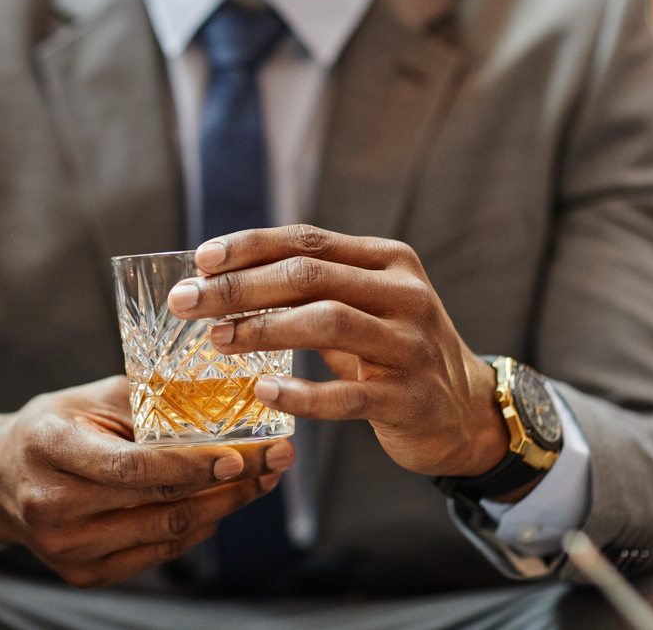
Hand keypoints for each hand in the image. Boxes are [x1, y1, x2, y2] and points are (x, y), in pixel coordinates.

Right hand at [0, 376, 293, 587]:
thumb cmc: (51, 429)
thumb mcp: (88, 398)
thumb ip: (147, 399)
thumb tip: (219, 394)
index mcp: (51, 448)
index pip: (134, 467)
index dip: (193, 466)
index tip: (243, 455)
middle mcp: (53, 506)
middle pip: (159, 504)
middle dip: (228, 485)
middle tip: (274, 462)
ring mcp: (67, 548)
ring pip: (166, 534)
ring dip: (222, 508)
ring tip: (257, 481)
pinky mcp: (84, 573)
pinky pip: (157, 554)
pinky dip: (195, 528)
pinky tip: (218, 503)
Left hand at [167, 225, 511, 483]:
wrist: (466, 412)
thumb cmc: (393, 351)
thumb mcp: (362, 306)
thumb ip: (310, 287)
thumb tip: (220, 277)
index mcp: (388, 261)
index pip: (307, 240)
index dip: (249, 246)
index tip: (200, 259)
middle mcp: (404, 294)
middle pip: (308, 275)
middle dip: (239, 286)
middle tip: (186, 301)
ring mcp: (411, 345)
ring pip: (327, 322)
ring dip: (263, 329)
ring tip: (217, 340)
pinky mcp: (410, 398)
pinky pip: (348, 395)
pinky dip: (302, 394)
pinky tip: (264, 391)